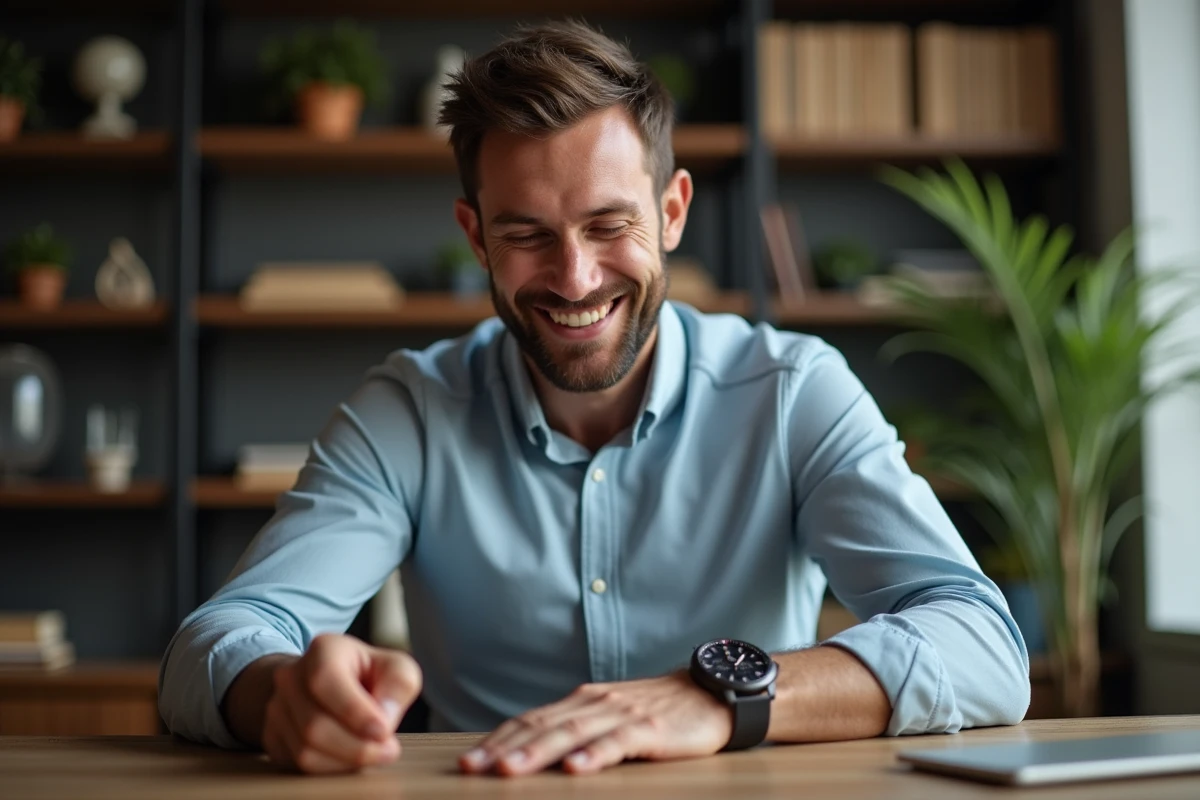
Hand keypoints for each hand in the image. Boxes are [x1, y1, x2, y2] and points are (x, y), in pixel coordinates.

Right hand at [261, 633, 422, 773]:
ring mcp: (277, 708)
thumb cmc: (367, 675)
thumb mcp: (395, 668)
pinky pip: (298, 764)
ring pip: (305, 750)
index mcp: (323, 650)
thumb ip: (399, 686)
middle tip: (388, 750)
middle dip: (357, 746)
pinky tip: (351, 757)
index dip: (354, 711)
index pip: (326, 681)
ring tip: (373, 752)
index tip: (384, 731)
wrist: (330, 683)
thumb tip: (384, 717)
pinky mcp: (273, 737)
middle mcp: (291, 677)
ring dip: (346, 760)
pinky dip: (331, 768)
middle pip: (315, 725)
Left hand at [458, 670, 732, 776]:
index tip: (468, 761)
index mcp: (582, 702)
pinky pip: (618, 742)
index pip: (531, 720)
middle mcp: (595, 703)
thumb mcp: (609, 717)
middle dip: (504, 749)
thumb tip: (530, 751)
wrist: (711, 694)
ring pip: (572, 733)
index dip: (498, 740)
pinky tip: (576, 769)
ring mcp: (622, 714)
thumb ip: (575, 729)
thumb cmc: (657, 711)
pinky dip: (595, 755)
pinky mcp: (650, 728)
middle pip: (542, 726)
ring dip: (538, 752)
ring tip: (510, 769)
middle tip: (472, 769)